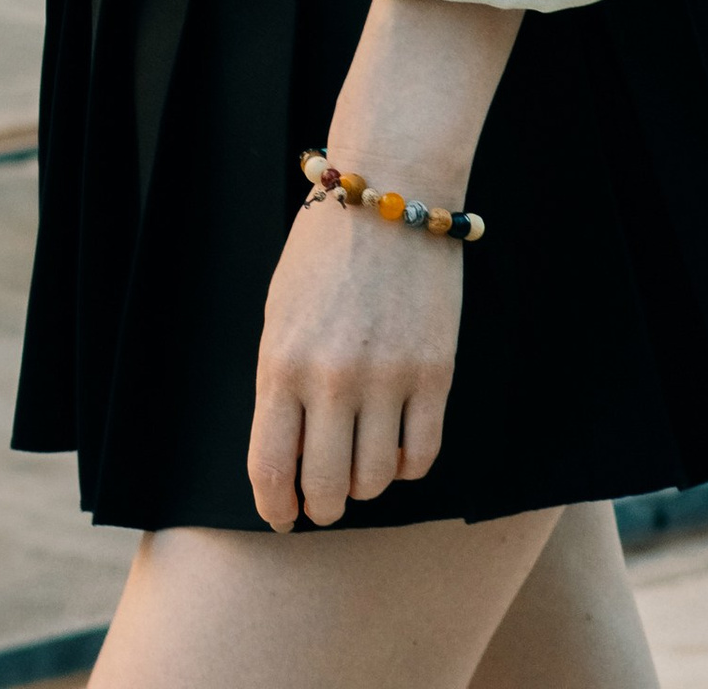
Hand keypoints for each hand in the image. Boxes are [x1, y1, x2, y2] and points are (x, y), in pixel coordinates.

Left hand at [248, 181, 466, 526]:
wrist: (392, 192)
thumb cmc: (324, 253)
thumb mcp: (280, 313)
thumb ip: (279, 384)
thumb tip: (286, 459)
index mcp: (281, 361)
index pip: (271, 468)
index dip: (275, 506)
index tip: (282, 516)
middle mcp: (332, 378)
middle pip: (327, 490)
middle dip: (321, 505)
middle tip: (323, 498)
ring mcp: (388, 378)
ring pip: (375, 481)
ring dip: (364, 482)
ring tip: (358, 457)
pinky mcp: (436, 374)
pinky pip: (422, 456)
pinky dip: (406, 463)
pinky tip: (395, 443)